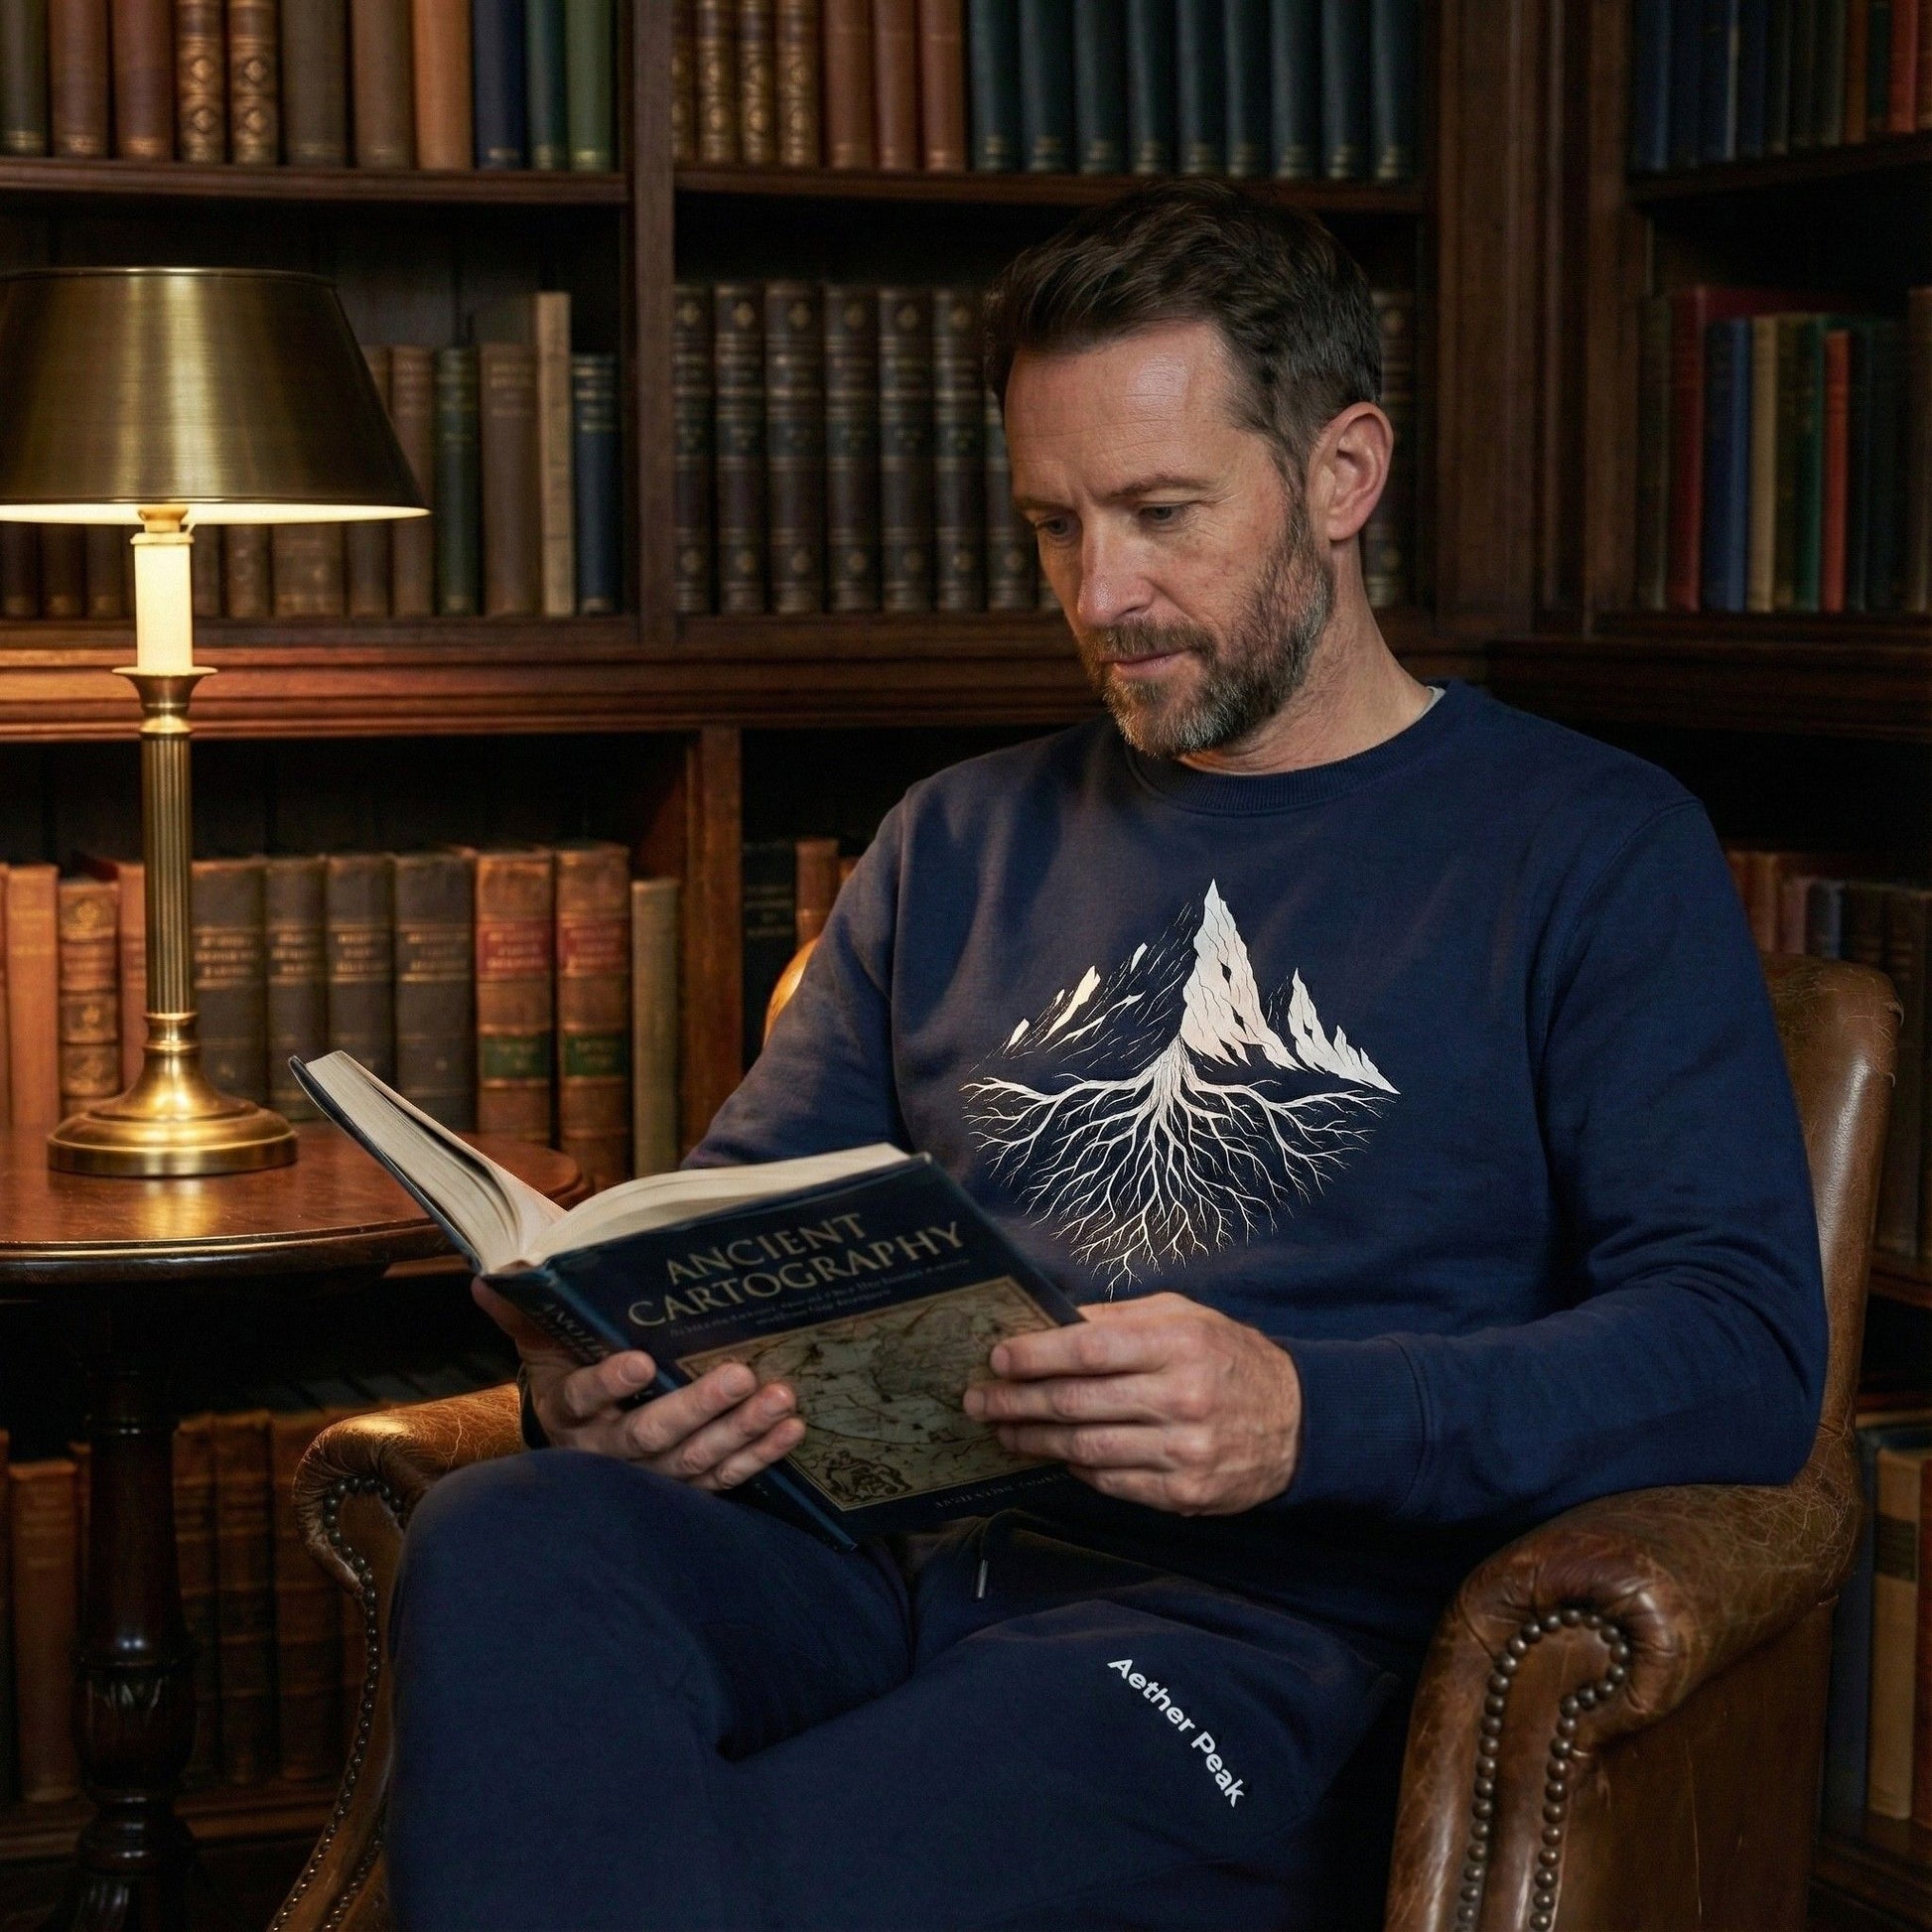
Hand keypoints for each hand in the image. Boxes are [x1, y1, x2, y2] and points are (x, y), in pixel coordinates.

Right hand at [472, 1280, 804, 1490]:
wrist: (581, 1425)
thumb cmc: (568, 1366)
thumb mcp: (542, 1338)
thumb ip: (524, 1310)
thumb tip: (491, 1277)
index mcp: (567, 1409)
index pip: (583, 1399)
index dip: (609, 1383)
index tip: (642, 1362)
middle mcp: (604, 1450)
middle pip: (649, 1436)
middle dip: (697, 1407)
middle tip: (740, 1375)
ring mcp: (648, 1475)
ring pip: (693, 1461)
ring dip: (740, 1432)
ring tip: (780, 1399)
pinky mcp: (684, 1486)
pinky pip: (722, 1478)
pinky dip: (758, 1456)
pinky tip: (791, 1430)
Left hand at [961, 1291, 1301, 1514]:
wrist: (1299, 1423)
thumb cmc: (1231, 1357)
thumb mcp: (1184, 1317)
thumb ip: (1119, 1320)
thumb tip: (1051, 1323)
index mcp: (1178, 1344)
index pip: (1088, 1350)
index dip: (1035, 1355)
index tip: (997, 1358)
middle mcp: (1180, 1398)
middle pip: (1077, 1403)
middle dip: (1017, 1402)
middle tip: (978, 1400)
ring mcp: (1182, 1451)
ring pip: (1086, 1449)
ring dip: (1034, 1441)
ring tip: (1002, 1431)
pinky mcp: (1183, 1493)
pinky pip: (1111, 1482)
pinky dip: (1076, 1468)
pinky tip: (1055, 1455)